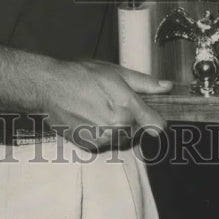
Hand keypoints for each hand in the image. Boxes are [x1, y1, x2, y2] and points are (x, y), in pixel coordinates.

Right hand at [42, 59, 172, 151]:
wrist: (50, 87)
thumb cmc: (82, 74)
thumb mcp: (116, 72)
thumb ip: (145, 83)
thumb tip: (167, 87)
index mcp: (127, 107)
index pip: (157, 125)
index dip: (155, 117)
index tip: (150, 112)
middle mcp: (117, 127)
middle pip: (139, 131)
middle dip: (133, 119)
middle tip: (115, 102)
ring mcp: (102, 139)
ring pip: (122, 137)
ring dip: (117, 127)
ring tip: (101, 108)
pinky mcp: (89, 146)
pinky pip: (106, 142)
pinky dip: (102, 133)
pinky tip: (91, 117)